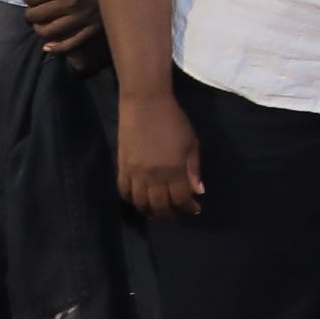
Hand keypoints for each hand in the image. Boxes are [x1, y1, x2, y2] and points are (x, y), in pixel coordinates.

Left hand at [16, 0, 104, 59]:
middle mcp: (72, 4)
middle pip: (38, 16)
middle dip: (30, 12)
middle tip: (33, 8)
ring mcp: (83, 18)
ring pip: (50, 31)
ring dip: (39, 28)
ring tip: (40, 22)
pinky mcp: (95, 27)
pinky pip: (71, 44)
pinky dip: (56, 47)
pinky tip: (48, 45)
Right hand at [118, 92, 205, 217]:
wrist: (145, 104)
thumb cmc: (173, 121)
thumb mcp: (192, 143)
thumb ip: (193, 169)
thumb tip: (197, 191)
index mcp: (174, 169)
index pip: (181, 199)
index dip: (188, 208)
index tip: (194, 209)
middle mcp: (153, 176)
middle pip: (160, 205)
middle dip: (170, 214)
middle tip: (175, 215)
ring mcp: (135, 173)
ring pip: (141, 203)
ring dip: (150, 212)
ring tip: (158, 212)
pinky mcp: (121, 167)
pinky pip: (124, 191)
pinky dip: (132, 201)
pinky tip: (140, 201)